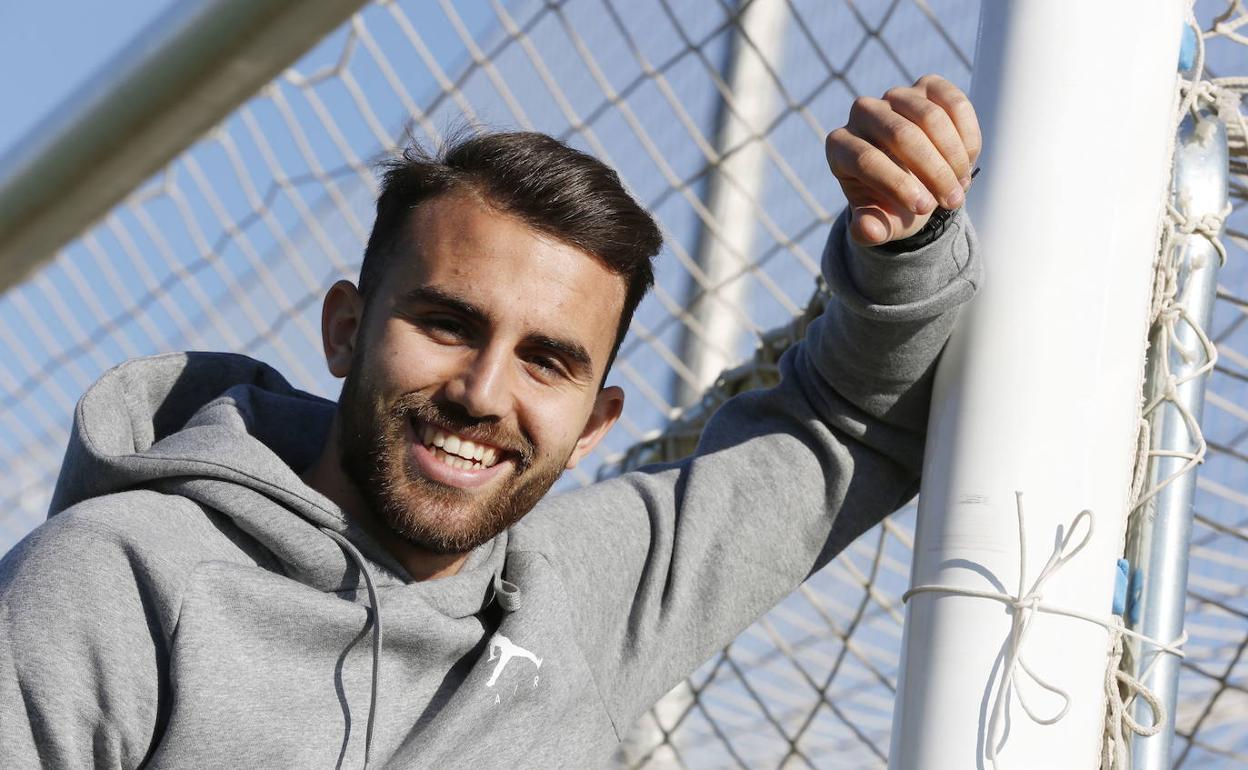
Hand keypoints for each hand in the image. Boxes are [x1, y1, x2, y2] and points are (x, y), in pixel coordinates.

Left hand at [826, 75, 981, 245]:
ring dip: (953, 157)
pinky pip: (955, 103)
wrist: (914, 182)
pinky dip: (967, 136)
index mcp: (840, 146)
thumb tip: (869, 230)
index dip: (898, 184)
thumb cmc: (890, 204)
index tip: (925, 209)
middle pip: (901, 135)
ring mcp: (895, 96)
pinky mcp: (928, 86)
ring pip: (931, 117)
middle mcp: (862, 113)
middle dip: (933, 172)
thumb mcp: (880, 223)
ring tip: (960, 187)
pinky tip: (968, 161)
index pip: (866, 159)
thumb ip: (870, 230)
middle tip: (952, 202)